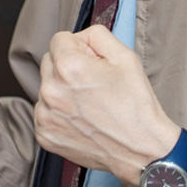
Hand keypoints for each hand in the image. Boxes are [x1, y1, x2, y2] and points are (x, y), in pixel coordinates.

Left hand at [34, 25, 179, 185]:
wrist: (141, 150)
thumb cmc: (136, 105)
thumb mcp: (125, 56)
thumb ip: (97, 35)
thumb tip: (80, 38)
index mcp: (69, 67)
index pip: (59, 39)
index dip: (80, 47)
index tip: (92, 62)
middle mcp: (51, 90)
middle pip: (50, 61)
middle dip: (67, 66)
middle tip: (93, 83)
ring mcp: (45, 115)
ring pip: (46, 87)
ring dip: (62, 90)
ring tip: (89, 104)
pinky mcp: (45, 134)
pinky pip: (45, 111)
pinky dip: (59, 113)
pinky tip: (81, 119)